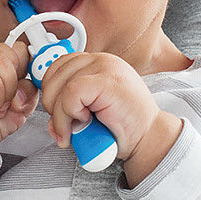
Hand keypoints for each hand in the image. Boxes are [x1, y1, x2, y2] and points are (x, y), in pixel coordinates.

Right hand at [0, 41, 37, 163]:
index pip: (21, 49)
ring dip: (4, 95)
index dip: (26, 71)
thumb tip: (30, 81)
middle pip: (14, 56)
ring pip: (4, 68)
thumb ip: (29, 90)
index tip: (21, 90)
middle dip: (15, 86)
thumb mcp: (20, 105)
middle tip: (3, 102)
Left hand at [38, 52, 181, 185]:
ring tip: (78, 128)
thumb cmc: (123, 129)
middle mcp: (101, 59)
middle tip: (69, 127)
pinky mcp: (107, 80)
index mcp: (96, 63)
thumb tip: (50, 122)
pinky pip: (70, 94)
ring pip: (59, 86)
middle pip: (53, 75)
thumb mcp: (90, 113)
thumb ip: (68, 109)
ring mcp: (105, 67)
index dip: (52, 93)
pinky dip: (68, 115)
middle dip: (53, 106)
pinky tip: (85, 124)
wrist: (150, 139)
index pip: (57, 67)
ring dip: (60, 114)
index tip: (61, 115)